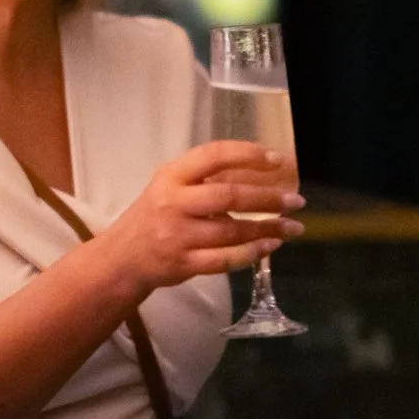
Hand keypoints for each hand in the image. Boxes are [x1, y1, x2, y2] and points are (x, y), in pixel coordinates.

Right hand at [96, 141, 303, 293]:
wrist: (122, 257)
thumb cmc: (154, 215)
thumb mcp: (170, 186)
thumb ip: (205, 179)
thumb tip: (259, 173)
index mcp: (171, 176)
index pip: (213, 156)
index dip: (248, 154)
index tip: (277, 159)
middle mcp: (173, 203)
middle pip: (229, 196)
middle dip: (268, 198)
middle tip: (296, 200)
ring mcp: (177, 236)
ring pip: (232, 231)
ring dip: (268, 228)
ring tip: (294, 226)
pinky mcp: (183, 264)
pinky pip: (225, 259)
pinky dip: (252, 252)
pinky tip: (270, 246)